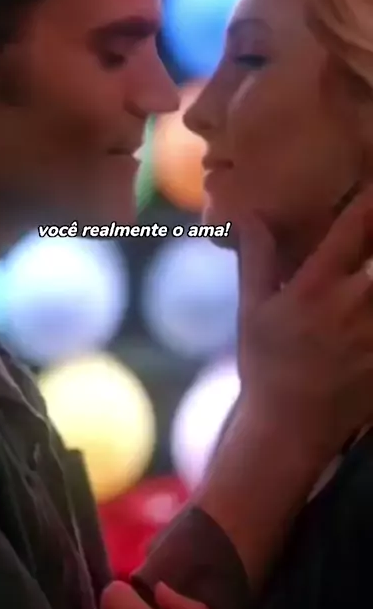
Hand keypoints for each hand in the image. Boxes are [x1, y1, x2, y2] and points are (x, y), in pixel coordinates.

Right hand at [196, 187, 372, 586]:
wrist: (288, 427)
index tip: (371, 181)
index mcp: (316, 287)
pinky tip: (372, 297)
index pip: (354, 228)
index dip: (370, 199)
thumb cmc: (265, 363)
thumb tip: (248, 213)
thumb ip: (255, 258)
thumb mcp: (251, 309)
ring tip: (372, 264)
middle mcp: (353, 305)